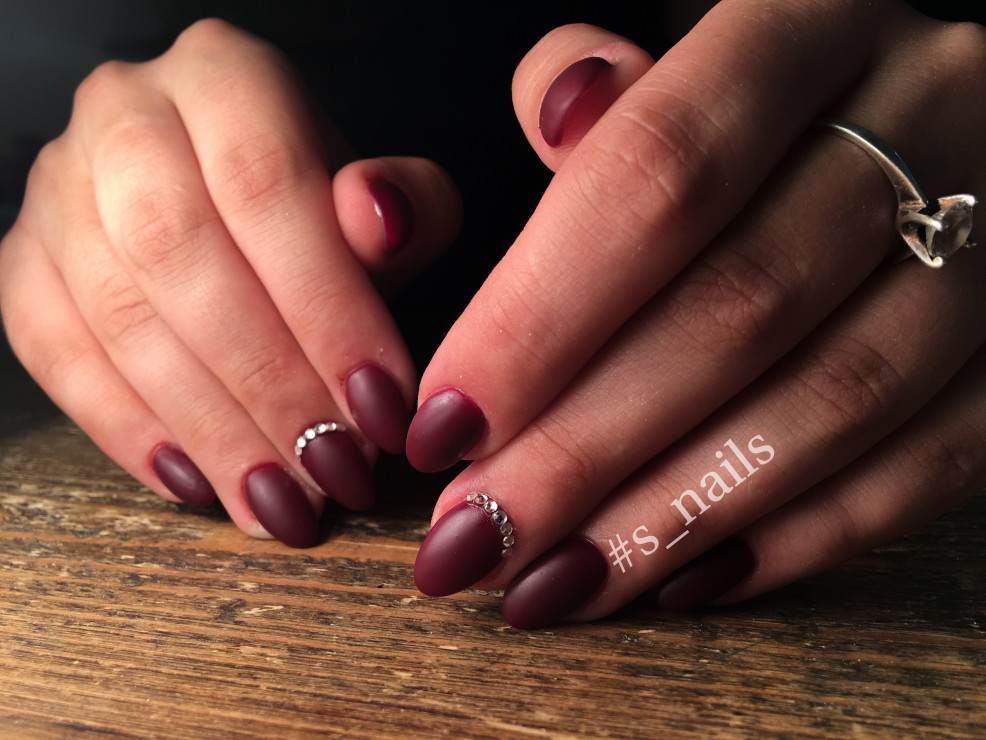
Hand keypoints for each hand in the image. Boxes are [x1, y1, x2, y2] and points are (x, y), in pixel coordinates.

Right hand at [0, 19, 460, 546]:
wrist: (233, 206)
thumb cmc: (322, 213)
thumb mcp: (387, 199)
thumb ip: (403, 209)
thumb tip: (377, 220)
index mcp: (224, 77)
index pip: (268, 186)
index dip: (326, 307)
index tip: (382, 404)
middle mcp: (125, 115)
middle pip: (181, 256)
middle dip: (266, 382)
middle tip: (331, 469)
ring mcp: (59, 188)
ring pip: (118, 315)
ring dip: (206, 425)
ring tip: (278, 500)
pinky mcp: (23, 260)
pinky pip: (54, 352)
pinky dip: (128, 428)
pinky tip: (197, 481)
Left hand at [408, 0, 984, 626]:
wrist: (925, 133)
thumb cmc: (757, 117)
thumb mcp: (681, 65)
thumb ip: (599, 92)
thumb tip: (559, 113)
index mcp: (809, 26)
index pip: (658, 175)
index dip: (538, 316)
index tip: (444, 424)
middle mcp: (928, 114)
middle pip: (738, 307)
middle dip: (584, 446)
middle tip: (474, 534)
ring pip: (834, 402)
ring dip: (674, 515)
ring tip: (555, 581)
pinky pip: (929, 462)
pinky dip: (797, 536)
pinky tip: (683, 577)